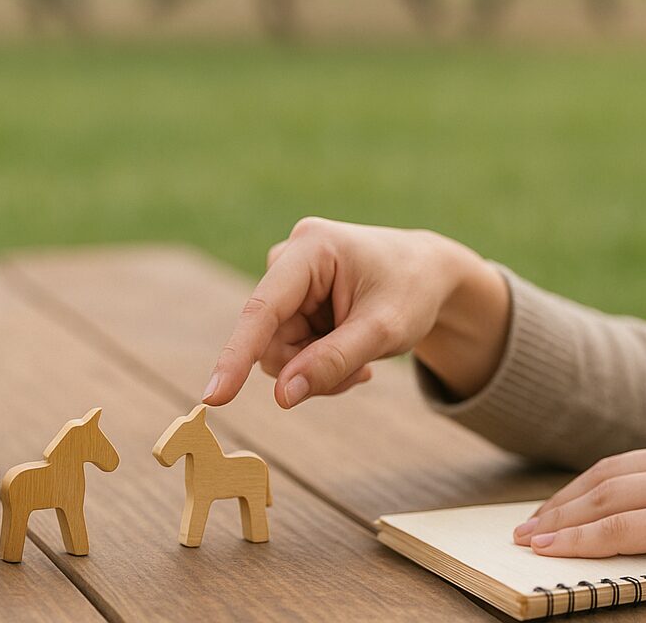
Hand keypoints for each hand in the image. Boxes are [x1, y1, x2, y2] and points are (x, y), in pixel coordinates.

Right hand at [202, 217, 489, 408]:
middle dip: (308, 367)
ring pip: (278, 349)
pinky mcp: (292, 298)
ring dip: (316, 368)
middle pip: (271, 338)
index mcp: (312, 248)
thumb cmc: (413, 292)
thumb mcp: (384, 331)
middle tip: (360, 372)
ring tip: (362, 360)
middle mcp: (291, 256)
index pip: (263, 309)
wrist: (431, 275)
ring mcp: (289, 278)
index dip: (238, 355)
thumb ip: (334, 362)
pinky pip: (288, 348)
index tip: (214, 397)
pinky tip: (353, 353)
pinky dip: (317, 362)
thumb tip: (282, 396)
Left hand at [511, 436, 645, 622]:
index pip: (618, 467)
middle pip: (602, 479)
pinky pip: (618, 530)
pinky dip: (578, 540)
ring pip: (602, 502)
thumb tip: (642, 524)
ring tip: (527, 541)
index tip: (548, 511)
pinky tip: (553, 551)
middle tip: (524, 528)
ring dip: (558, 523)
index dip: (576, 490)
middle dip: (558, 506)